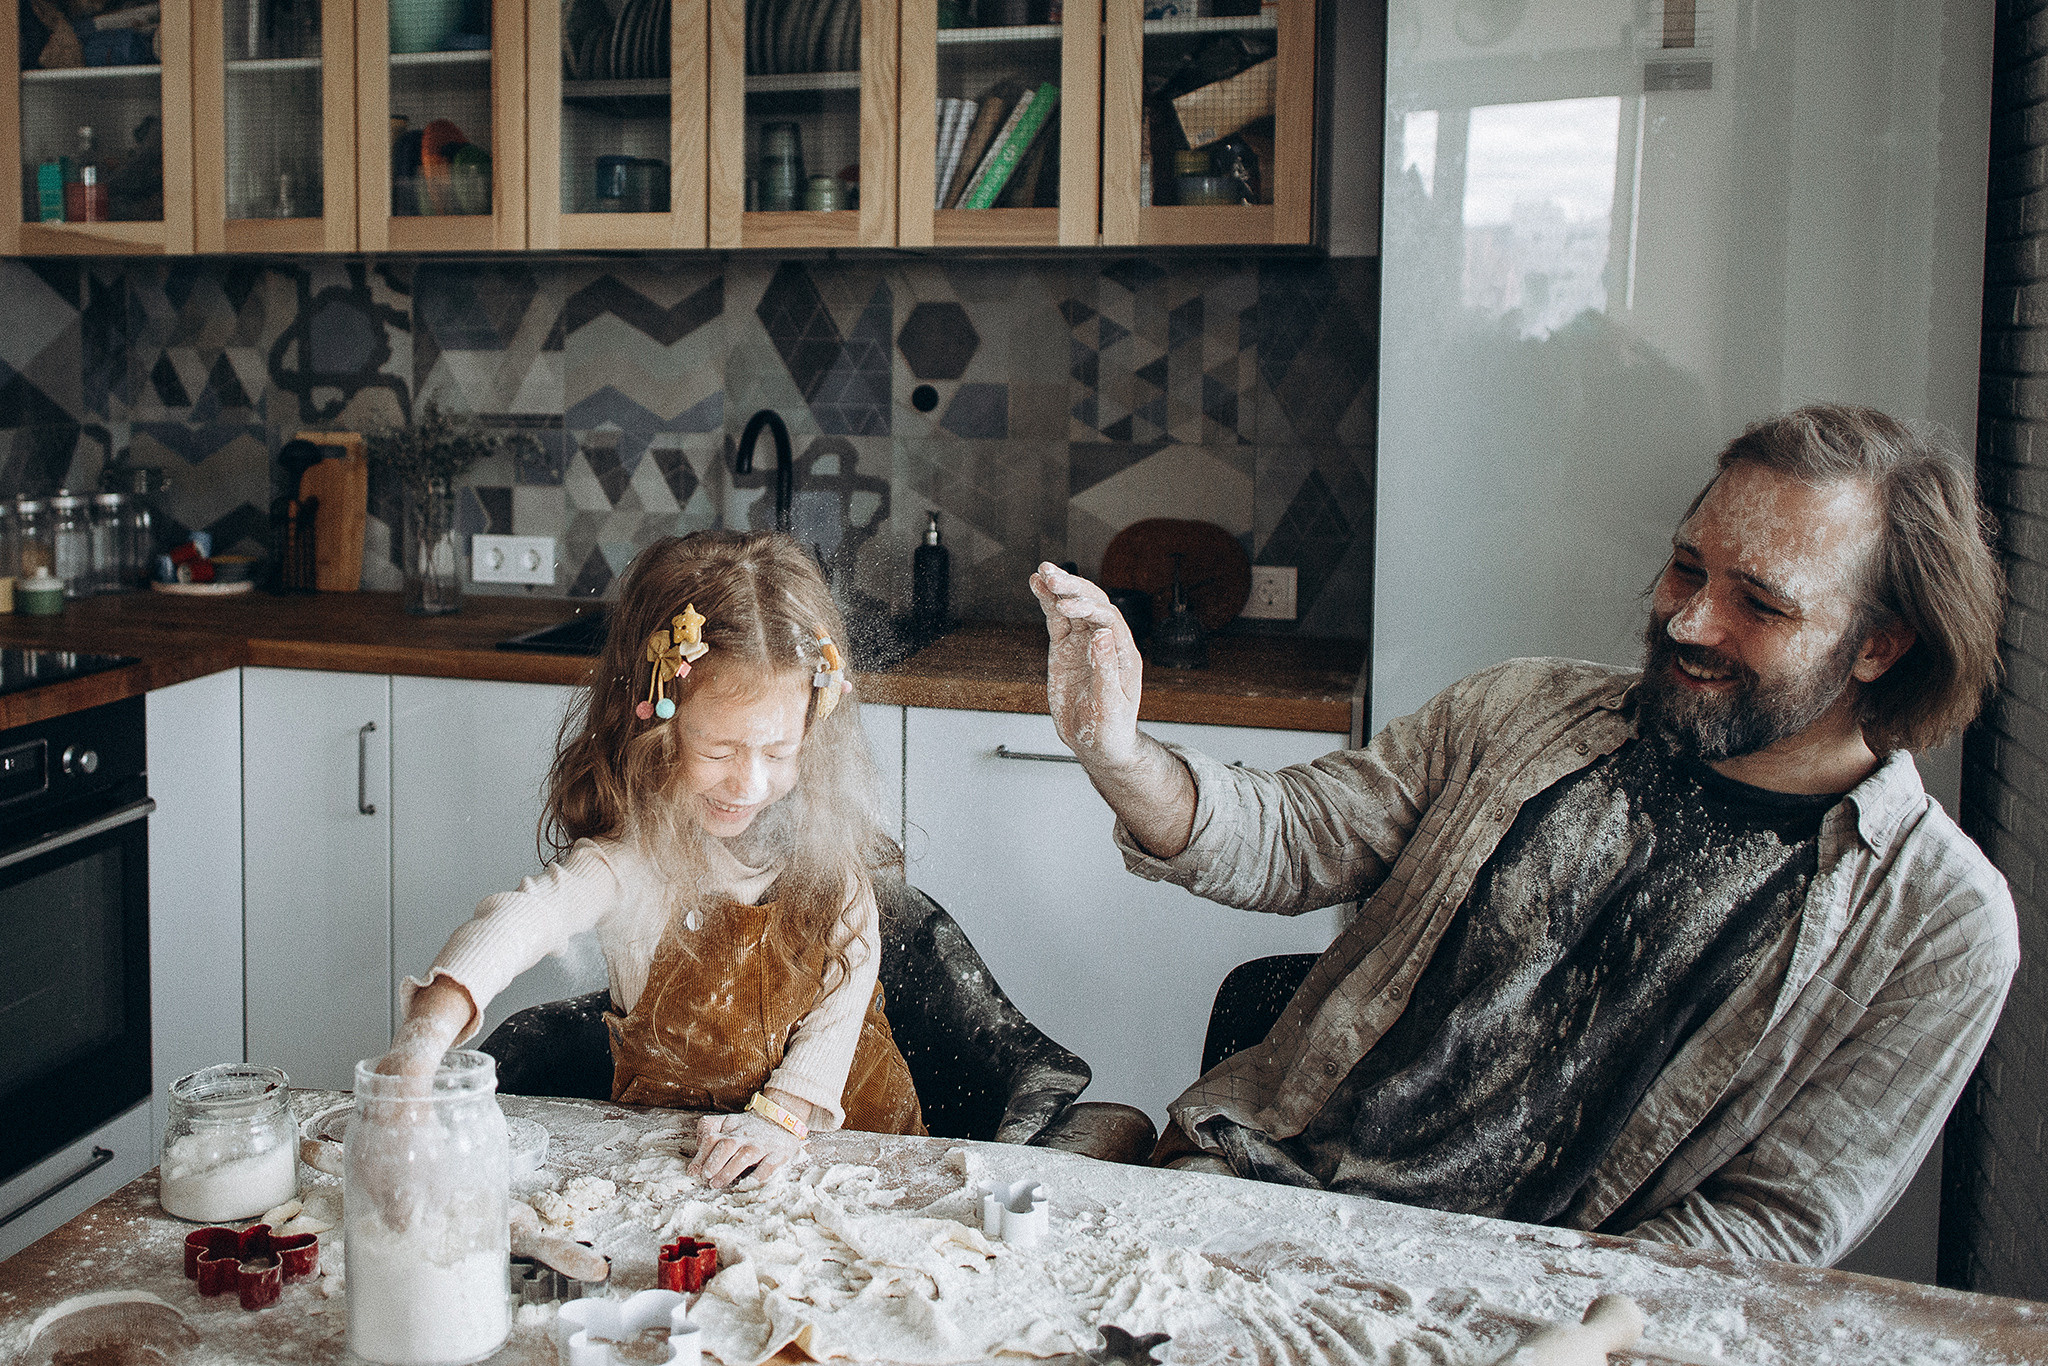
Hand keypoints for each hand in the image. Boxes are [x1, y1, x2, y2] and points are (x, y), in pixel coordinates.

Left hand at [689, 1110, 802, 1188]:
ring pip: (744, 1157)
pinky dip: (758, 1176)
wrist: (783, 1115)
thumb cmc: (749, 1126)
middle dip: (714, 1162)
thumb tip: (697, 1146)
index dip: (700, 1155)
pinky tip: (748, 1185)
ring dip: (729, 1171)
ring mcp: (761, 1145)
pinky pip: (769, 1166)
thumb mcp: (727, 1121)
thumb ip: (709, 1128)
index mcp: (730, 1129)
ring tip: (717, 1184)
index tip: (693, 1172)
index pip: (711, 1138)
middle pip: (726, 1145)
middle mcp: (745, 1136)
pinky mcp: (778, 1154)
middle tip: (706, 1177)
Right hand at [1029, 563, 1142, 769]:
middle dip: (1073, 588)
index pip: (1109, 619)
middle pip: (1093, 604)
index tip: (1067, 606)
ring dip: (1059, 588)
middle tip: (1052, 577)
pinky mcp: (1066, 648)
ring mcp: (1085, 642)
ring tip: (1042, 573)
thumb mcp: (1109, 704)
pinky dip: (1047, 602)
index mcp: (1123, 653)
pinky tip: (1037, 585)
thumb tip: (1102, 635)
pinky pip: (1057, 620)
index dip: (1088, 608)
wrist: (1096, 743)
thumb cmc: (1110, 729)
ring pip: (1073, 607)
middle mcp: (1106, 641)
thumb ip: (1106, 668)